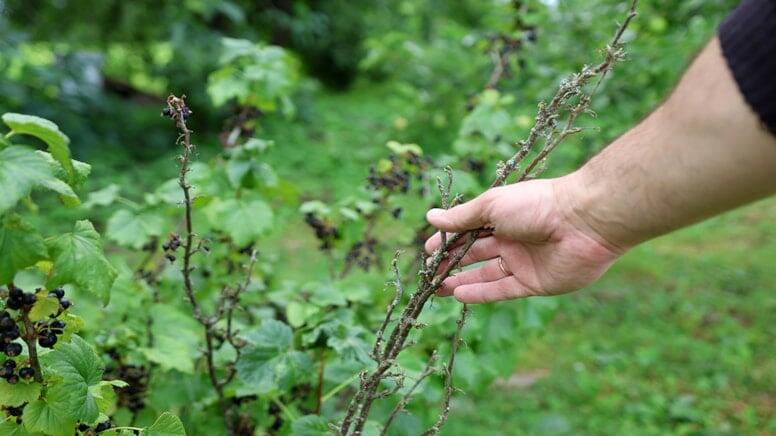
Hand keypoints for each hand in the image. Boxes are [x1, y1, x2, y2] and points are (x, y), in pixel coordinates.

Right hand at [424, 177, 623, 302]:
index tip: (426, 252)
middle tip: (428, 274)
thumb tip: (430, 217)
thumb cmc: (535, 205)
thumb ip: (461, 217)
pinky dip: (481, 293)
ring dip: (462, 280)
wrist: (583, 222)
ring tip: (438, 288)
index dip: (447, 240)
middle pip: (475, 254)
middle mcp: (512, 239)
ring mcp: (523, 262)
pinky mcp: (534, 283)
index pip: (468, 230)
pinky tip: (459, 294)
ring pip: (486, 274)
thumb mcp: (491, 206)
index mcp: (502, 216)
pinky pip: (502, 290)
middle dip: (451, 263)